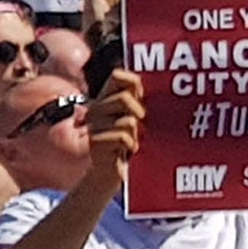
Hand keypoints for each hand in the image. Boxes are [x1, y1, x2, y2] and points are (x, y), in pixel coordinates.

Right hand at [85, 68, 144, 185]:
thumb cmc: (128, 143)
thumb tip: (153, 81)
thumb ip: (137, 99)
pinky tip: (127, 151)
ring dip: (136, 134)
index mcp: (105, 98)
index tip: (142, 96)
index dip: (134, 82)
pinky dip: (131, 146)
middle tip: (138, 126)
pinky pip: (123, 137)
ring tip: (131, 142)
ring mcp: (94, 126)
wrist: (111, 172)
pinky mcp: (96, 143)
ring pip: (128, 121)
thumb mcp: (133, 116)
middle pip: (124, 97)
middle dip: (138, 112)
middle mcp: (95, 109)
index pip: (117, 75)